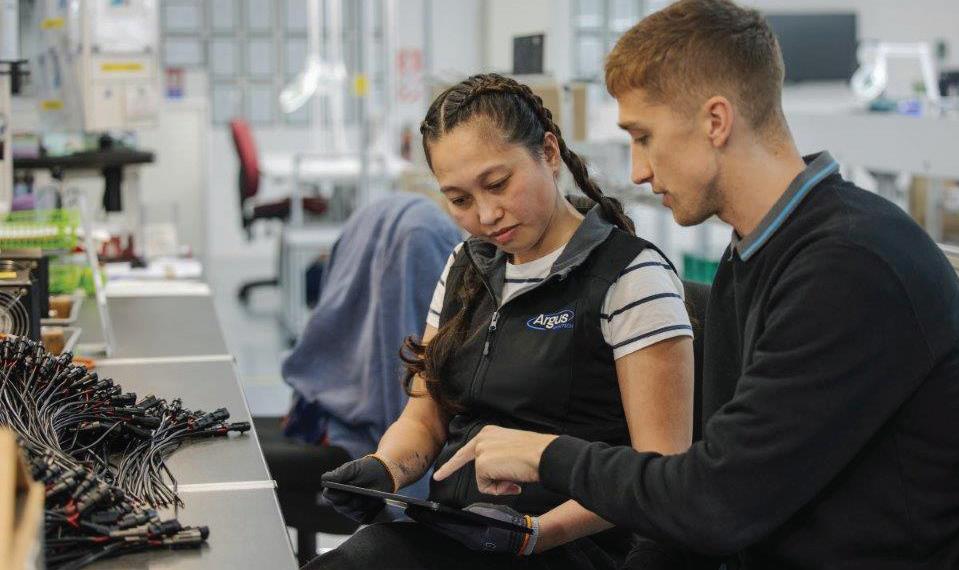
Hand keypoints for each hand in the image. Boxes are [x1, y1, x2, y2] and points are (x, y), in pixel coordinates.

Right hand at [320, 455, 396, 522]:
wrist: (383, 474)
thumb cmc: (365, 469)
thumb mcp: (353, 468)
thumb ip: (339, 473)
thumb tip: (324, 478)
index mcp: (334, 490)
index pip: (329, 495)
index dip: (335, 494)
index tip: (343, 490)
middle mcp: (340, 502)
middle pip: (341, 506)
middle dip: (350, 500)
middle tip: (358, 492)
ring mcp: (351, 510)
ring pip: (353, 511)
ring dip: (360, 503)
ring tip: (369, 495)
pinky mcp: (362, 516)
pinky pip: (363, 516)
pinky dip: (369, 509)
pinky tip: (375, 502)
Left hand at [406, 502, 538, 555]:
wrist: (522, 538)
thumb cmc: (508, 523)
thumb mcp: (490, 512)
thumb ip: (473, 511)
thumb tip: (461, 512)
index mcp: (471, 533)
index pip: (446, 526)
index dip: (432, 520)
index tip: (419, 514)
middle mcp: (469, 541)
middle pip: (446, 531)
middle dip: (432, 524)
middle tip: (417, 516)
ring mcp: (473, 544)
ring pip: (452, 534)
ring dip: (441, 527)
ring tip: (428, 518)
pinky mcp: (477, 544)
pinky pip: (460, 536)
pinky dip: (451, 530)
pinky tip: (446, 525)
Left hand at [432, 425, 557, 494]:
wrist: (543, 455)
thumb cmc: (534, 454)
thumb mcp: (510, 449)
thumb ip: (496, 458)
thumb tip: (493, 478)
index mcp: (488, 433)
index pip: (466, 451)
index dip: (451, 465)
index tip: (439, 474)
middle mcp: (482, 439)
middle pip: (474, 468)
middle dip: (489, 481)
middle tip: (494, 481)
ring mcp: (481, 450)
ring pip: (482, 479)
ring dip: (499, 484)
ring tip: (515, 476)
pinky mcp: (483, 463)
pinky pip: (486, 486)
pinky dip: (499, 488)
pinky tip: (512, 479)